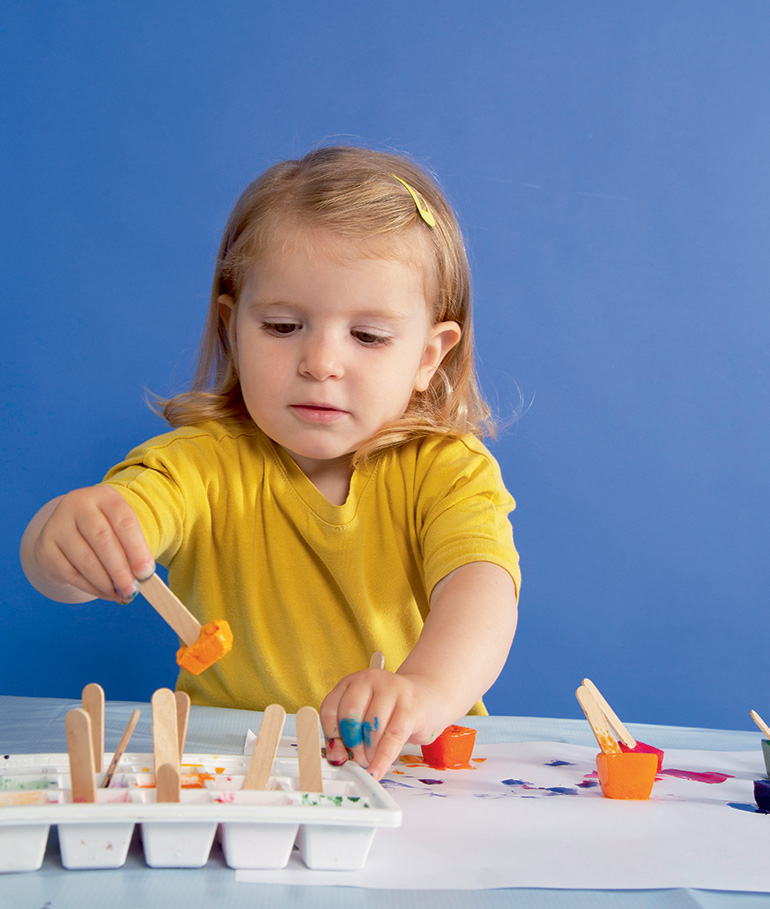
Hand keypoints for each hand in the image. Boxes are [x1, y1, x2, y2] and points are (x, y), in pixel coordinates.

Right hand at [21, 486, 153, 602]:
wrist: (69, 528)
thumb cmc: (106, 529)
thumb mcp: (122, 529)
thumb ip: (134, 549)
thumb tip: (143, 576)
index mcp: (104, 497)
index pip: (124, 521)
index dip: (137, 548)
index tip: (146, 572)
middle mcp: (78, 505)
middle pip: (102, 540)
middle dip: (120, 569)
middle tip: (132, 590)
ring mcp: (58, 525)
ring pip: (85, 559)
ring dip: (106, 582)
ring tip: (121, 594)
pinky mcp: (46, 547)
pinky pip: (70, 573)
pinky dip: (91, 587)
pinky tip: (105, 593)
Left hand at [319, 668, 447, 780]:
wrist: (429, 698)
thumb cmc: (392, 711)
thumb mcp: (365, 715)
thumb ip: (348, 733)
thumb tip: (337, 758)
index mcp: (352, 682)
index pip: (330, 709)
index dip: (331, 736)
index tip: (337, 755)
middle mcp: (369, 680)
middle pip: (349, 716)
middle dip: (351, 745)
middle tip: (358, 760)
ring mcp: (392, 689)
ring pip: (371, 728)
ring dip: (369, 753)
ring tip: (373, 760)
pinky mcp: (411, 706)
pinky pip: (392, 737)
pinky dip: (383, 758)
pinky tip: (378, 770)